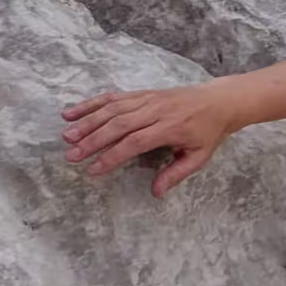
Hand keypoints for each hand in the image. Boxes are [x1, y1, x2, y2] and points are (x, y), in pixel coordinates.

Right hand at [62, 83, 237, 194]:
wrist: (218, 100)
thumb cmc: (208, 132)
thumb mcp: (199, 156)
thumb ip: (176, 174)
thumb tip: (155, 192)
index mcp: (171, 128)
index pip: (135, 142)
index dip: (112, 156)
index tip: (93, 170)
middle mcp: (156, 110)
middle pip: (118, 125)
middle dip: (93, 140)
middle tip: (71, 155)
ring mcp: (147, 99)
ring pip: (112, 109)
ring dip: (87, 121)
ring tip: (67, 135)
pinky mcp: (141, 93)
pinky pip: (113, 97)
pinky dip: (91, 104)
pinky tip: (71, 112)